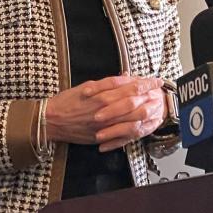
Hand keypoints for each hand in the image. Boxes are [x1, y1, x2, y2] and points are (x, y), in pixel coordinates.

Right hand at [45, 75, 166, 150]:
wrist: (51, 120)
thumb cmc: (68, 101)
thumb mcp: (88, 86)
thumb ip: (109, 83)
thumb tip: (126, 77)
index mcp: (102, 93)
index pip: (130, 87)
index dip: (146, 84)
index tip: (157, 81)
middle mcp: (104, 108)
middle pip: (134, 102)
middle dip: (149, 97)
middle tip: (160, 94)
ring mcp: (103, 123)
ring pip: (130, 118)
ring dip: (145, 113)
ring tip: (156, 109)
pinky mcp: (100, 136)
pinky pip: (120, 134)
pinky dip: (132, 129)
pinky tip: (142, 126)